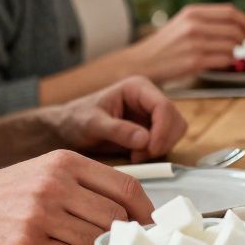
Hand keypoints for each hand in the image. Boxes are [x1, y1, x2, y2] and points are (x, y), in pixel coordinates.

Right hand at [0, 150, 152, 244]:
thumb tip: (134, 207)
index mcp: (65, 162)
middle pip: (114, 216)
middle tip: (102, 238)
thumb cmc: (4, 194)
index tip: (151, 224)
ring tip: (63, 240)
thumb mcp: (45, 171)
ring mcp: (39, 214)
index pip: (126, 186)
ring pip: (93, 241)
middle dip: (114, 232)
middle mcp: (54, 184)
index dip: (145, 210)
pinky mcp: (25, 244)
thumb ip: (87, 183)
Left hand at [50, 77, 186, 163]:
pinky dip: (157, 151)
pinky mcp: (153, 128)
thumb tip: (145, 139)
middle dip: (162, 141)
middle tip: (140, 156)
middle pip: (175, 120)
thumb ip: (117, 130)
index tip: (150, 150)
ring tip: (136, 156)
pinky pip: (167, 141)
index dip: (163, 130)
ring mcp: (153, 113)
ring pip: (175, 131)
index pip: (164, 106)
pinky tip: (137, 155)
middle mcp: (149, 98)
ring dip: (161, 147)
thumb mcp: (92, 124)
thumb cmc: (76, 120)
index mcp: (137, 88)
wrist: (68, 128)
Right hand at [128, 3, 244, 81]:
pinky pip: (224, 60)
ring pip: (232, 45)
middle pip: (235, 29)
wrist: (142, 62)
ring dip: (236, 51)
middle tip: (243, 44)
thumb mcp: (185, 23)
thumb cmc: (168, 44)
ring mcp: (194, 44)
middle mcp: (194, 25)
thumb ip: (211, 21)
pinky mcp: (194, 62)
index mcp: (193, 12)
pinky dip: (228, 61)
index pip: (230, 12)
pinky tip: (222, 61)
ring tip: (230, 53)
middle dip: (244, 38)